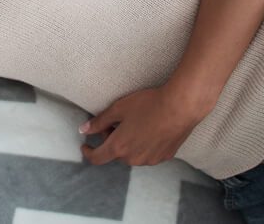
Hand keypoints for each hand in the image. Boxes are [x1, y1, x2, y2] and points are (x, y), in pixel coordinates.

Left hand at [79, 85, 210, 167]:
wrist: (180, 107)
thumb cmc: (147, 105)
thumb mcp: (118, 109)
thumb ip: (99, 122)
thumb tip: (83, 130)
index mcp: (119, 147)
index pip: (97, 158)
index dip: (88, 153)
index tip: (85, 146)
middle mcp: (134, 159)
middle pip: (116, 154)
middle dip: (111, 140)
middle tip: (115, 122)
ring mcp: (150, 160)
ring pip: (132, 154)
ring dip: (128, 144)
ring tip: (134, 123)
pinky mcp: (164, 157)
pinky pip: (147, 154)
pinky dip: (143, 145)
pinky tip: (149, 129)